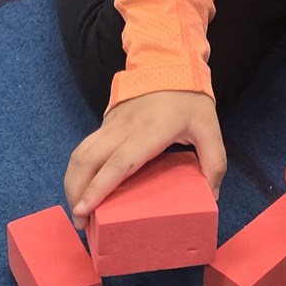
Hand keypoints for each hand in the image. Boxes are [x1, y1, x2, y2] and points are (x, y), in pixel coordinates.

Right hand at [64, 90, 225, 226]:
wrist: (169, 63)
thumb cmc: (189, 98)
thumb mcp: (209, 127)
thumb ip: (214, 161)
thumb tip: (212, 195)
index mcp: (149, 132)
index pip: (118, 163)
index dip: (99, 187)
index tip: (84, 209)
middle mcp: (123, 129)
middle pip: (88, 160)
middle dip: (77, 192)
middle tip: (81, 222)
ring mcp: (111, 125)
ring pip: (80, 153)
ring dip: (72, 182)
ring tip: (77, 210)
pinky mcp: (106, 124)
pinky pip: (85, 148)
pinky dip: (78, 170)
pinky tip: (82, 187)